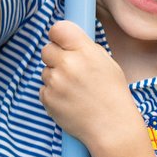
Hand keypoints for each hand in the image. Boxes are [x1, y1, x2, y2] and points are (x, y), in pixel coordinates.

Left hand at [39, 20, 140, 153]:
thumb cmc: (113, 95)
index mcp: (85, 51)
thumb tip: (69, 41)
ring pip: (45, 71)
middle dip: (56, 57)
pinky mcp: (48, 98)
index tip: (61, 42)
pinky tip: (70, 101)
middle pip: (47, 49)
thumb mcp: (107, 63)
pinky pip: (44, 89)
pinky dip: (53, 94)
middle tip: (70, 70)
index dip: (58, 35)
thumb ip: (87, 49)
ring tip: (74, 90)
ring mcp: (55, 82)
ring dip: (55, 77)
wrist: (112, 127)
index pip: (58, 28)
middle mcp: (68, 64)